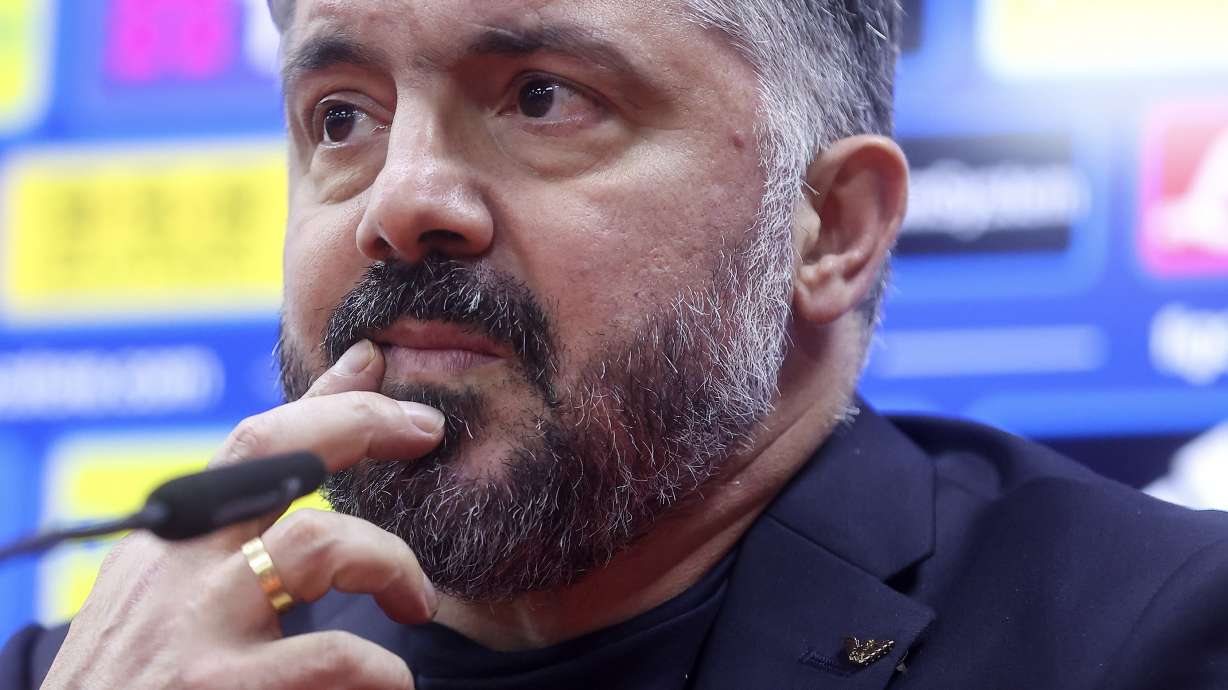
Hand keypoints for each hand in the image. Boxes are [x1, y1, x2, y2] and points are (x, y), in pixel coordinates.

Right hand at [41, 341, 442, 689]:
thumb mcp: (164, 592)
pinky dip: (383, 670)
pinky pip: (334, 658)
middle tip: (425, 430)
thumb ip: (232, 532)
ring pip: (317, 541)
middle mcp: (177, 566)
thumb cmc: (134, 681)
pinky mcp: (218, 687)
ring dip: (390, 561)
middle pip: (277, 452)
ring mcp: (195, 625)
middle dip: (359, 421)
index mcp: (171, 540)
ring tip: (418, 602)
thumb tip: (301, 463)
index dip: (327, 397)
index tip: (380, 369)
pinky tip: (392, 683)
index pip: (254, 440)